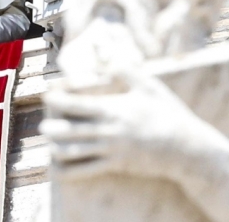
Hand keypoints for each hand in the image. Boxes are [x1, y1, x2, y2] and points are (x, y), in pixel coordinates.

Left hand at [40, 68, 217, 181]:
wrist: (187, 149)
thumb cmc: (168, 114)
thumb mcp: (150, 87)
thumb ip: (127, 71)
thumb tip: (108, 57)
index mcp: (113, 109)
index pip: (76, 104)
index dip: (57, 100)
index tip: (47, 96)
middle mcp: (108, 130)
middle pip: (70, 129)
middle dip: (52, 128)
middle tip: (42, 127)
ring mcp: (111, 150)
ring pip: (75, 152)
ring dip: (58, 149)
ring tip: (49, 145)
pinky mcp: (116, 165)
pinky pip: (88, 170)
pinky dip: (70, 170)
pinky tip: (59, 169)